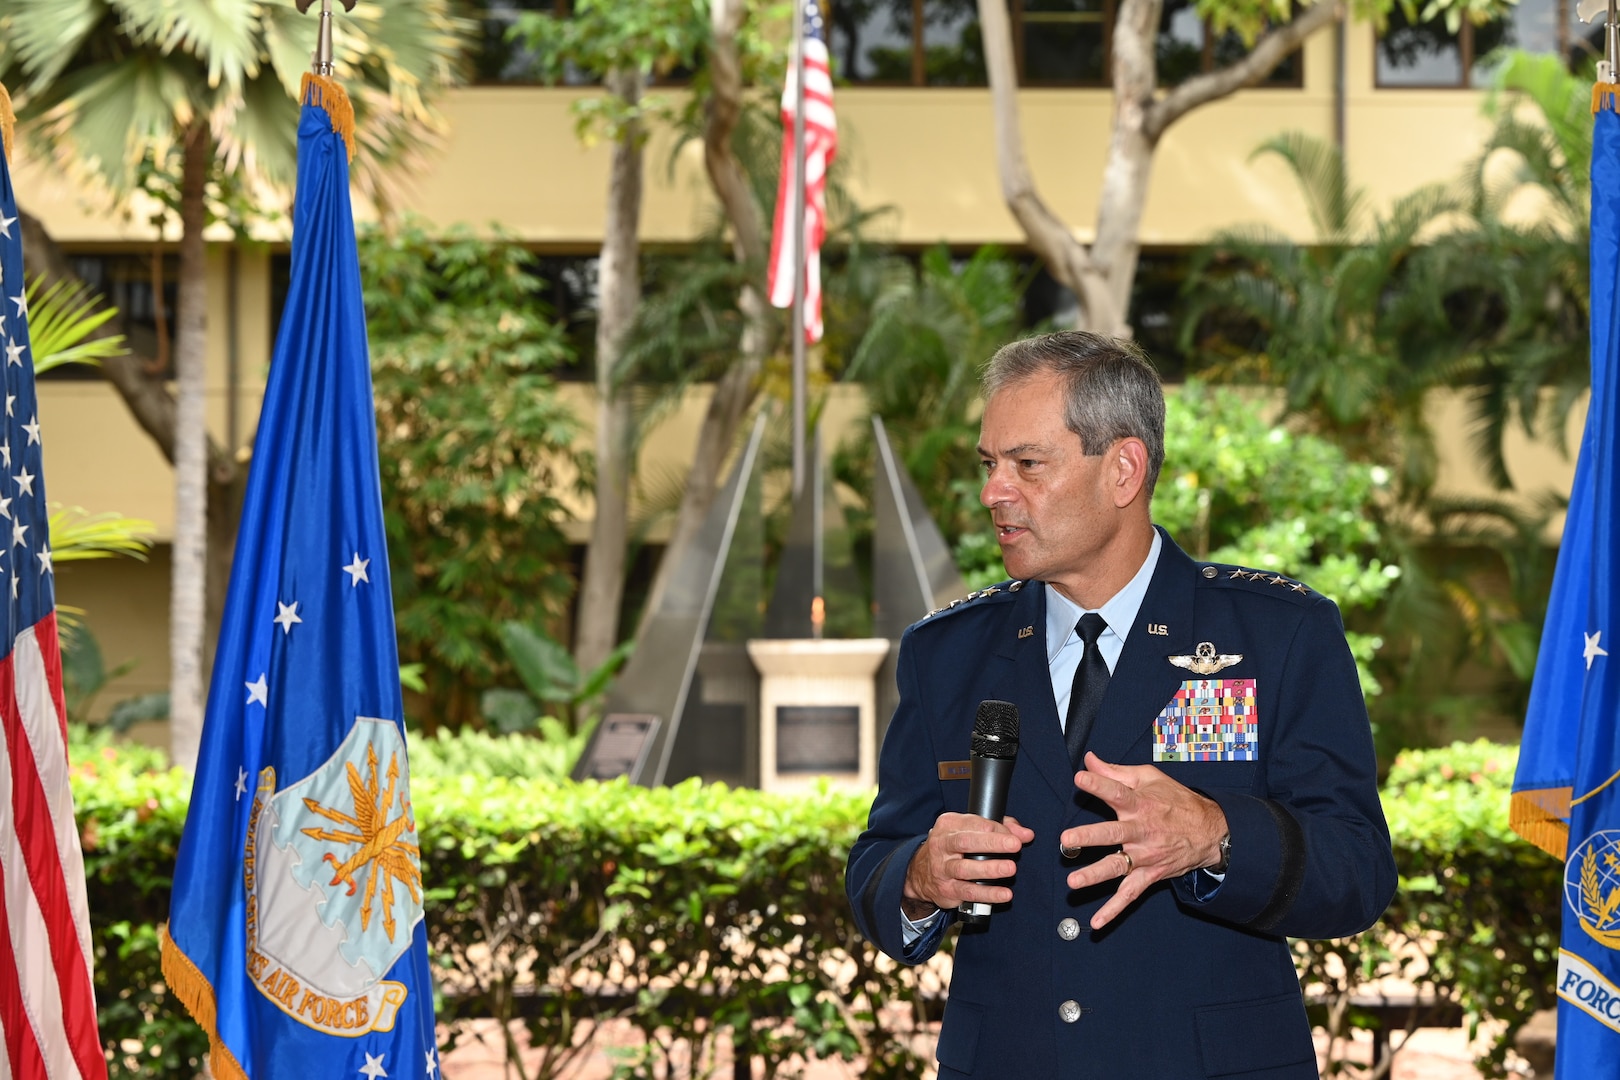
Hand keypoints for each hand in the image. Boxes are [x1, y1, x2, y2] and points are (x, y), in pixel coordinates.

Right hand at [903, 812, 1034, 915]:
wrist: (922, 872)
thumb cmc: (954, 848)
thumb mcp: (971, 830)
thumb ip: (1000, 828)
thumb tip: (1026, 834)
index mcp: (949, 825)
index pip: (976, 823)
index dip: (998, 830)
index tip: (1015, 838)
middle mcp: (942, 844)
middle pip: (967, 842)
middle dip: (992, 843)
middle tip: (1014, 845)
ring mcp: (942, 868)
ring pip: (965, 868)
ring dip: (990, 869)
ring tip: (1010, 868)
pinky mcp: (947, 889)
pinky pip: (968, 892)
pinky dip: (987, 894)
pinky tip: (1003, 893)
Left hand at [1058, 752, 1226, 929]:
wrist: (1211, 831)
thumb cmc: (1176, 800)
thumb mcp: (1150, 778)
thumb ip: (1116, 771)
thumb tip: (1088, 761)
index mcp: (1139, 803)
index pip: (1116, 791)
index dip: (1099, 784)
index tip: (1081, 778)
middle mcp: (1141, 830)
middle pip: (1113, 833)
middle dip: (1090, 836)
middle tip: (1067, 840)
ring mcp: (1146, 855)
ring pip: (1118, 867)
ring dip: (1095, 875)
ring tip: (1073, 882)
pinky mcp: (1150, 874)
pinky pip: (1130, 894)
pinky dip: (1114, 910)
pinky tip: (1097, 922)